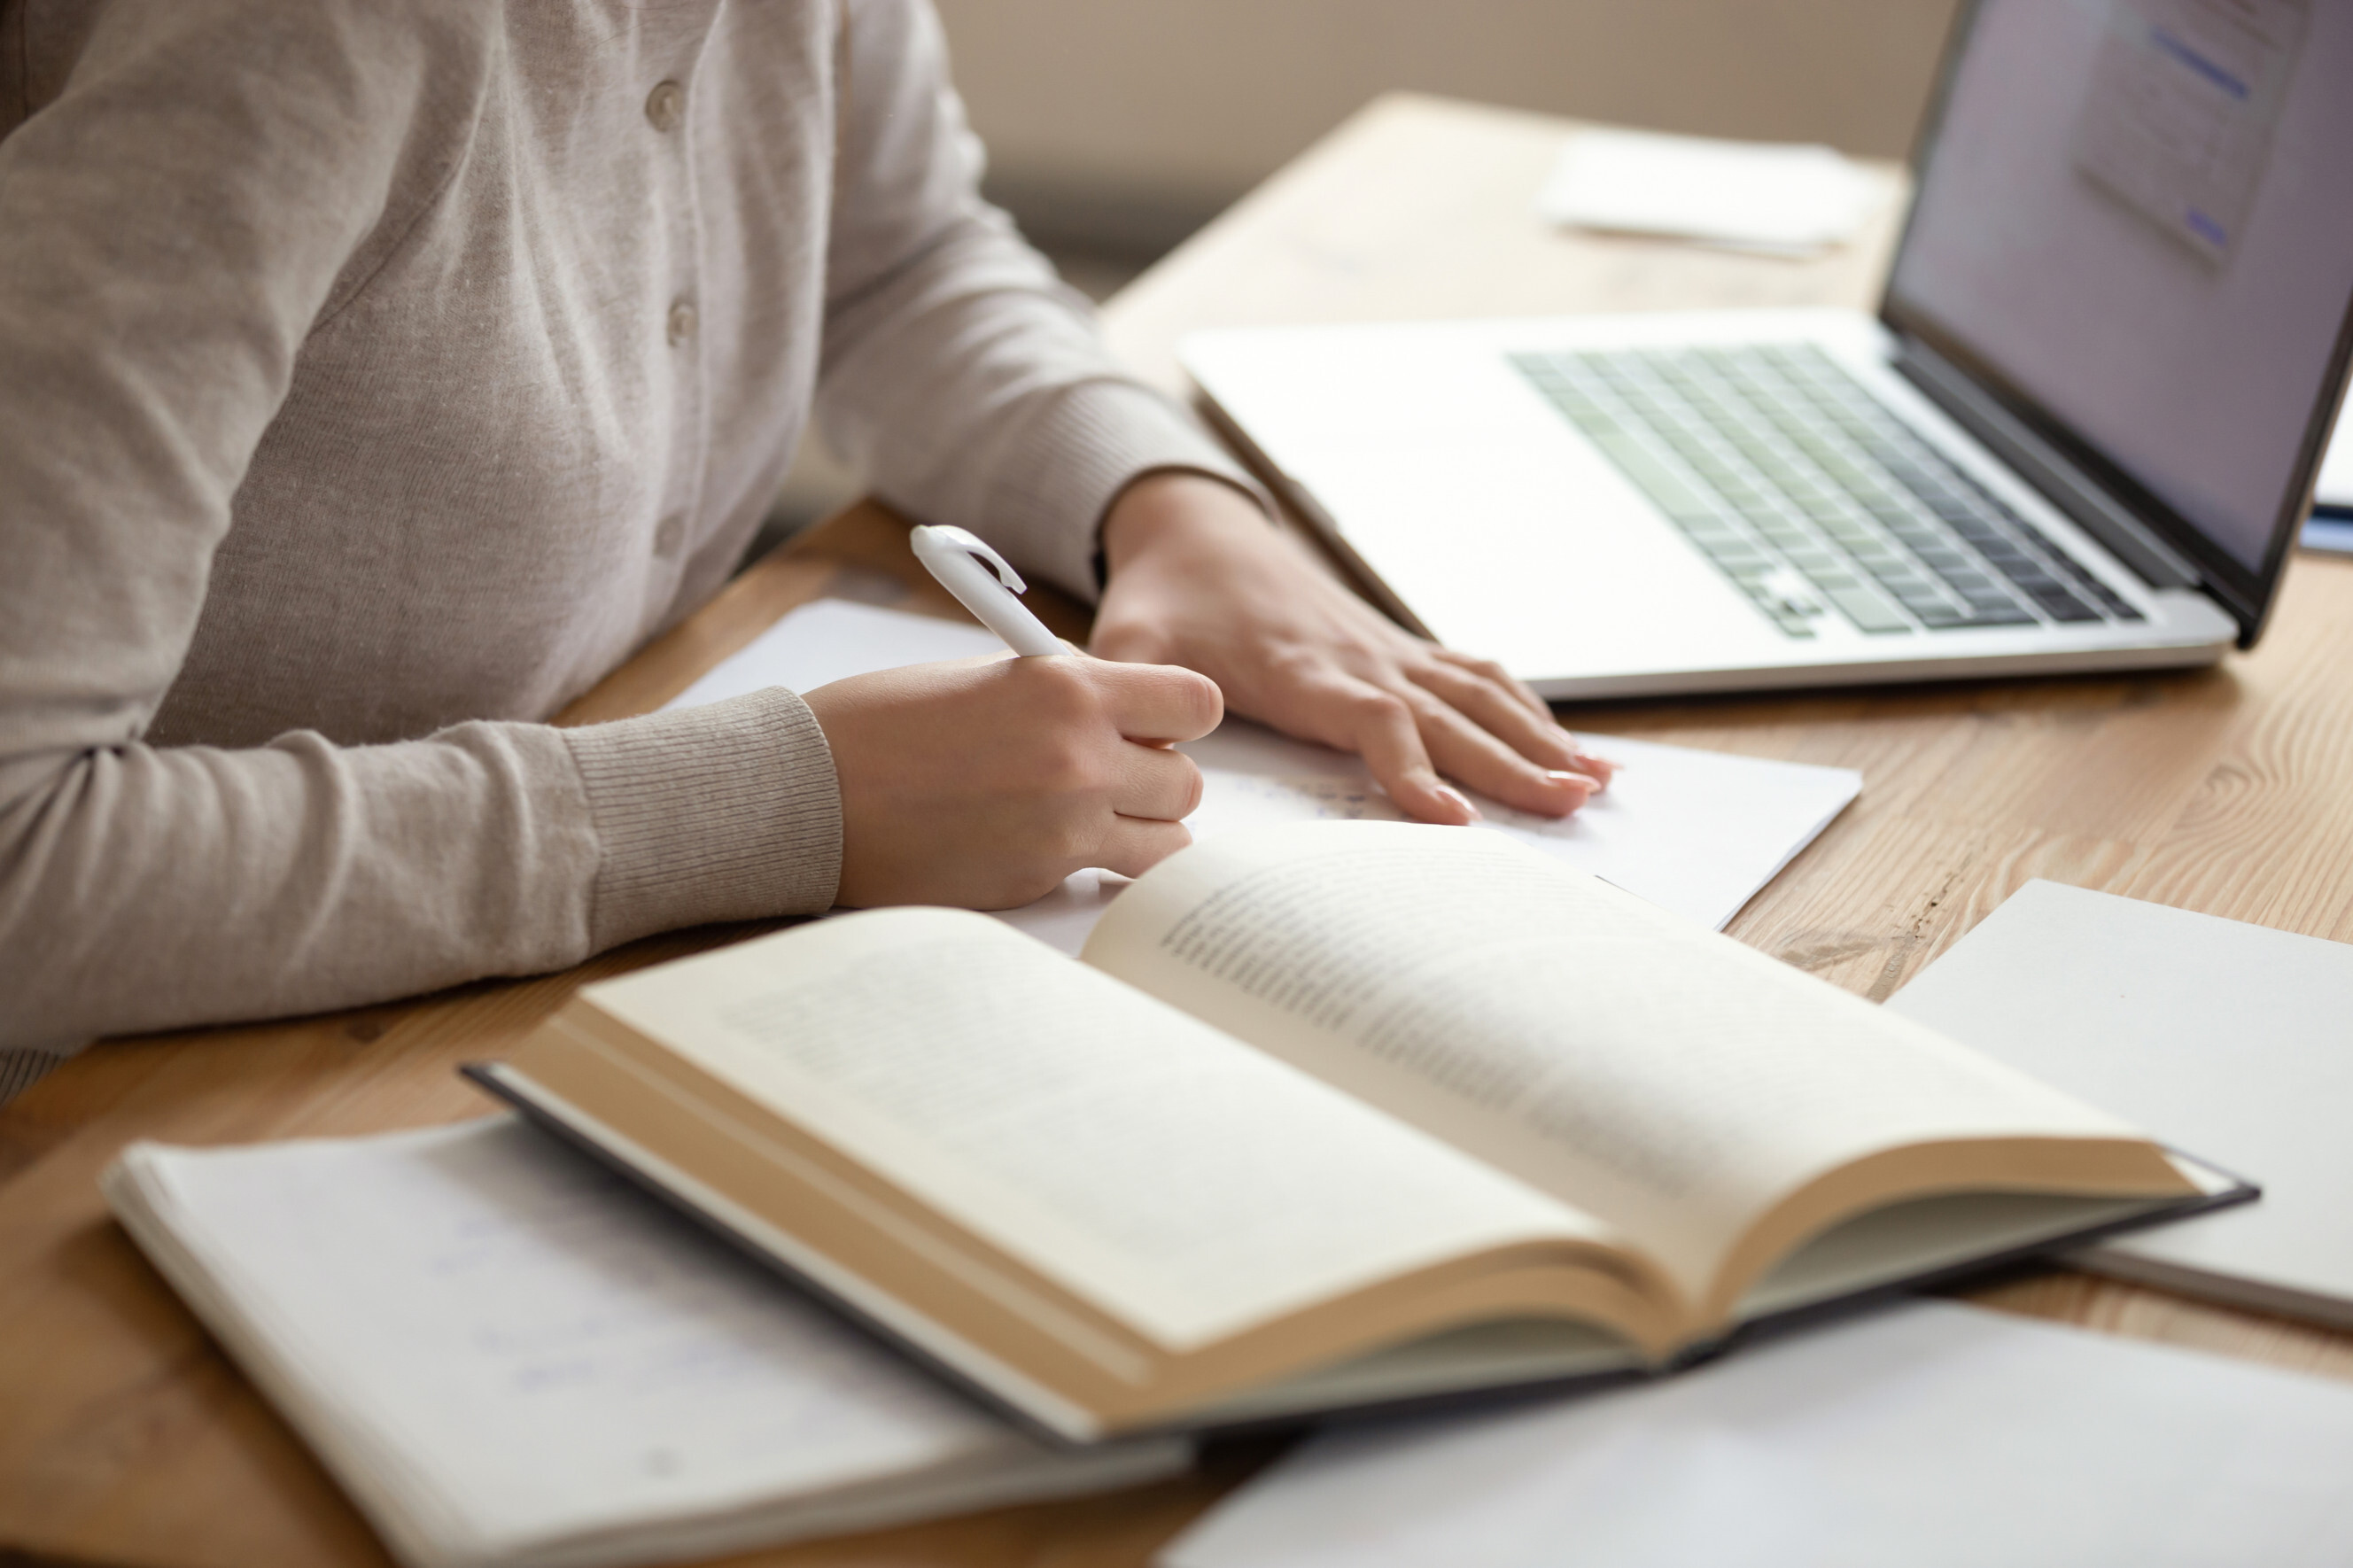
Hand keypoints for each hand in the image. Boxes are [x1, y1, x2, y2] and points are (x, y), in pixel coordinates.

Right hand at [802, 652, 1222, 908]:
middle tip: (1114, 775)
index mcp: (1067, 689)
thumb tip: (1120, 708)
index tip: (1155, 723)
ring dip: (1142, 830)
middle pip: (1189, 780)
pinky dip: (1100, 867)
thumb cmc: (881, 725)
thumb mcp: (986, 675)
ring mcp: (1065, 828)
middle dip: (1159, 778)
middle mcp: (1080, 758)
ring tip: (1093, 818)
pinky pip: (1111, 876)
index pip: (1197, 703)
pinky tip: (1056, 848)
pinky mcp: (1039, 879)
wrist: (809, 794)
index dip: (1181, 716)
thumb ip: (1063, 690)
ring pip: (1170, 841)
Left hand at [1091, 473, 1615, 825]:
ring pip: (1478, 694)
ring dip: (1538, 738)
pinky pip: (1476, 676)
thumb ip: (1135, 696)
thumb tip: (1146, 758)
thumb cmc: (1165, 600)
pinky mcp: (1399, 648)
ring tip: (1593, 784)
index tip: (1450, 818)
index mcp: (1300, 668)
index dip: (1412, 767)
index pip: (1371, 718)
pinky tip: (1570, 747)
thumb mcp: (1127, 645)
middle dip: (1511, 762)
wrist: (1196, 531)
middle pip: (1449, 715)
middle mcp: (1359, 657)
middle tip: (1569, 805)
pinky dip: (1529, 710)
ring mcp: (1387, 650)